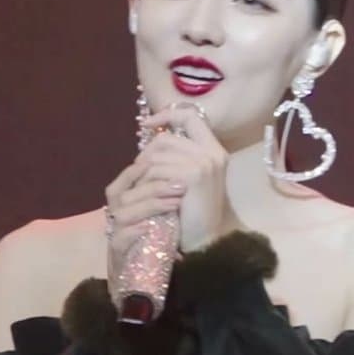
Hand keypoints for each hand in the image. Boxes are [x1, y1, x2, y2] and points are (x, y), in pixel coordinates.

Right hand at [103, 158, 185, 283]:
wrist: (143, 283)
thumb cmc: (155, 244)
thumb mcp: (159, 217)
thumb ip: (160, 197)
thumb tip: (178, 172)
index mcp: (121, 206)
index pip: (122, 182)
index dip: (136, 171)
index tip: (159, 162)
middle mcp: (114, 218)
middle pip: (123, 195)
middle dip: (153, 187)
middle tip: (180, 184)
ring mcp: (114, 236)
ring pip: (122, 214)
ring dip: (150, 205)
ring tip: (175, 202)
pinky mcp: (117, 256)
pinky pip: (120, 239)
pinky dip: (135, 231)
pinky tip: (151, 225)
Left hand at [136, 106, 228, 252]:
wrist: (205, 240)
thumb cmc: (193, 212)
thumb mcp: (187, 178)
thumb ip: (178, 156)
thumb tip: (152, 137)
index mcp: (213, 149)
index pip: (190, 115)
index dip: (167, 114)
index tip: (147, 124)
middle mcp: (212, 152)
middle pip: (166, 138)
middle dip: (147, 154)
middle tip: (139, 172)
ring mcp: (205, 163)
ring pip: (158, 156)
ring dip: (143, 173)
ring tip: (142, 188)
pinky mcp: (194, 175)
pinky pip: (157, 170)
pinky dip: (146, 183)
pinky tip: (148, 196)